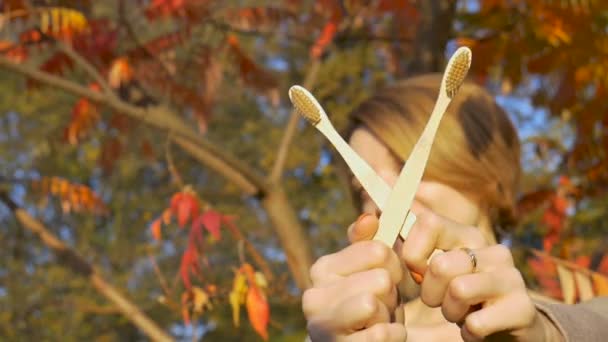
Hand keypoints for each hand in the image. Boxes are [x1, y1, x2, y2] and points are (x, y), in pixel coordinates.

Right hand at [302, 213, 406, 340]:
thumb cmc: (365, 303)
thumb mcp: (368, 271)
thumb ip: (367, 242)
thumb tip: (370, 217)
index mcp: (322, 268)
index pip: (378, 250)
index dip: (393, 265)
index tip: (385, 278)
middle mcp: (314, 295)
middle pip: (380, 278)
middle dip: (390, 294)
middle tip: (381, 305)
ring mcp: (322, 326)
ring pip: (373, 303)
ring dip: (388, 315)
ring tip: (377, 320)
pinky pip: (381, 334)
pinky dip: (393, 335)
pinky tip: (382, 337)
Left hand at [400, 203, 559, 340]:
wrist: (504, 331)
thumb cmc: (457, 298)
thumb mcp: (431, 268)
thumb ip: (404, 237)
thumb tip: (377, 196)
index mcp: (468, 236)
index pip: (427, 222)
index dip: (413, 253)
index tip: (419, 273)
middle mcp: (493, 250)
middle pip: (439, 264)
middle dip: (431, 293)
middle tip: (444, 300)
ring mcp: (511, 278)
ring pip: (458, 290)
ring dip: (451, 312)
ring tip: (462, 312)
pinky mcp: (522, 308)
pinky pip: (476, 322)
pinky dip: (470, 332)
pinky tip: (478, 328)